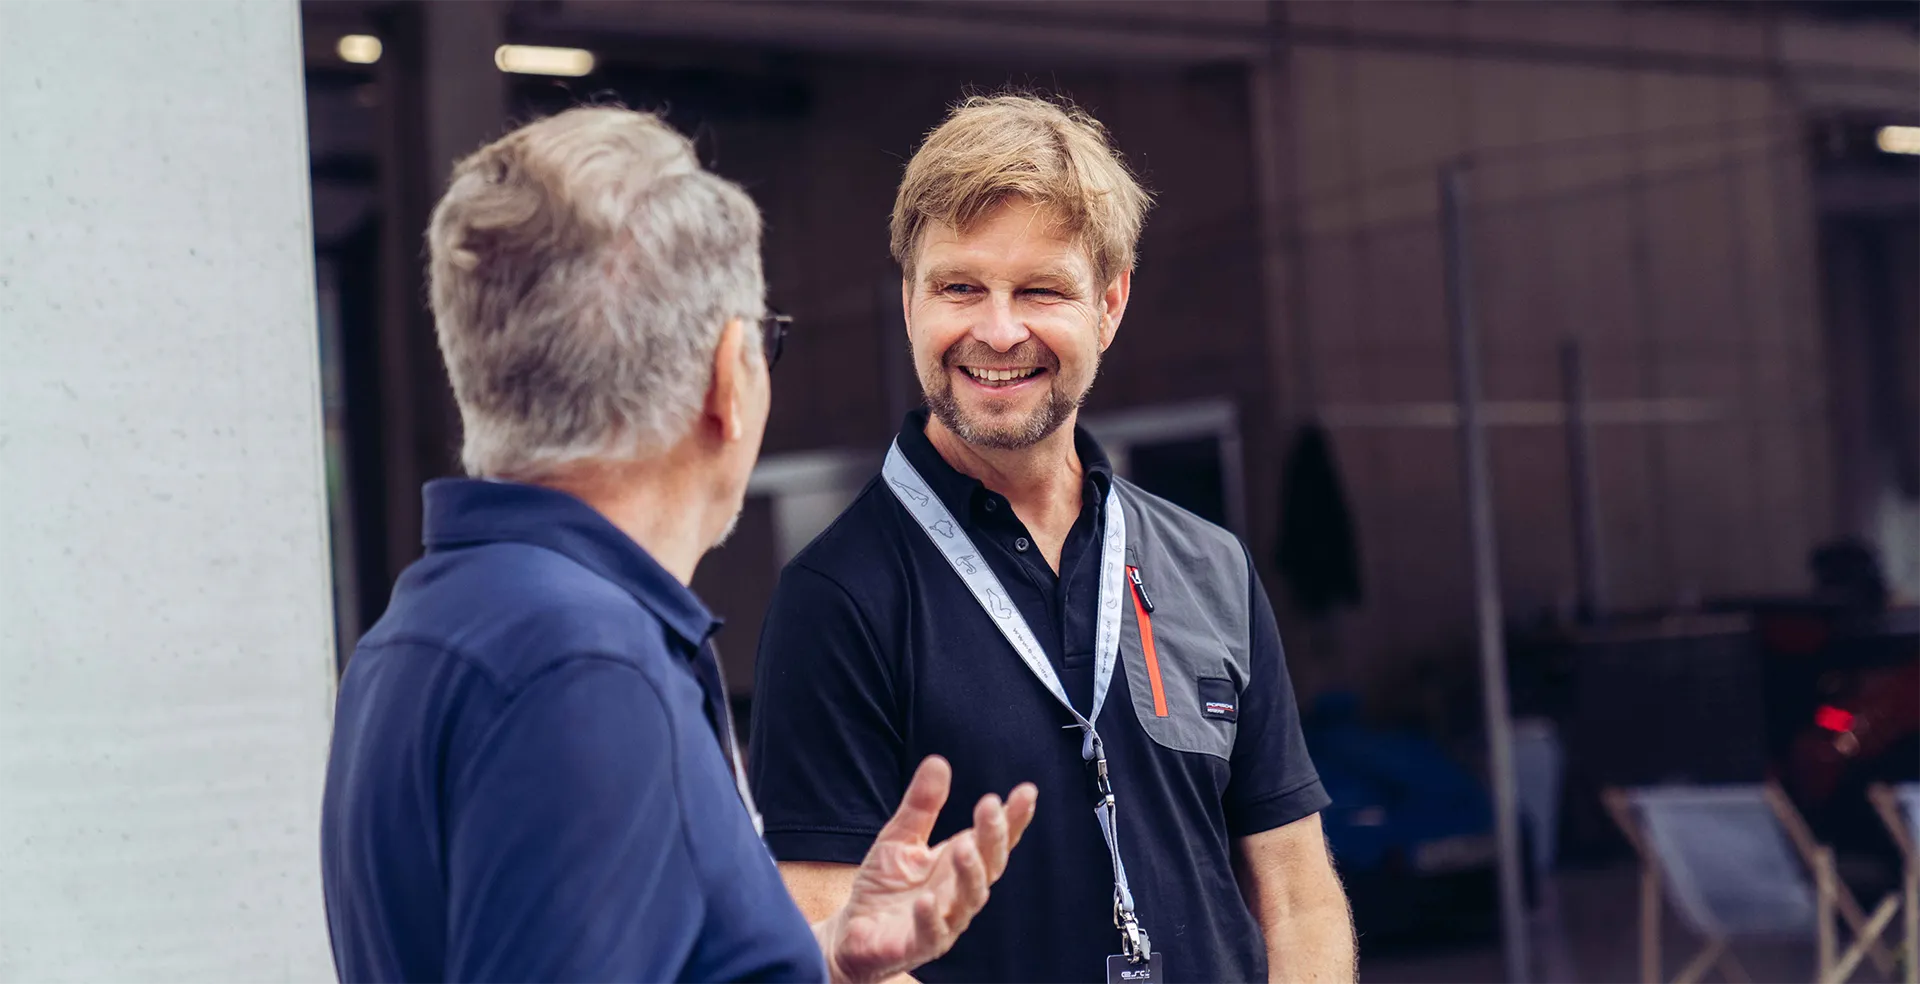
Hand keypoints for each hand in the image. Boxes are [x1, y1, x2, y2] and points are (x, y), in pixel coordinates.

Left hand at [817, 757, 1037, 983]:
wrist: (854, 932)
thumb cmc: (885, 886)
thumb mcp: (900, 836)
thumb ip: (921, 805)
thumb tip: (938, 761)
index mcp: (960, 863)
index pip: (995, 839)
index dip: (1013, 818)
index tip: (1026, 791)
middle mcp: (960, 892)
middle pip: (989, 865)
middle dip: (993, 836)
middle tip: (990, 806)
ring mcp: (944, 921)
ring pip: (969, 899)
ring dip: (970, 874)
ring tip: (964, 848)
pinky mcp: (918, 946)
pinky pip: (931, 934)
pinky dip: (931, 919)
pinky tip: (925, 901)